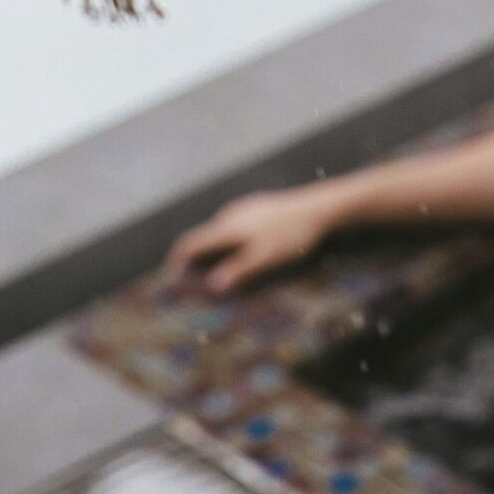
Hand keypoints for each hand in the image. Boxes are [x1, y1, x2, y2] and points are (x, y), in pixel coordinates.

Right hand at [167, 184, 346, 292]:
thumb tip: (210, 286)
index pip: (189, 242)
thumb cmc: (292, 235)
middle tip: (198, 283)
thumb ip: (237, 270)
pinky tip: (247, 255)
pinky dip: (231, 244)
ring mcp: (244, 209)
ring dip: (216, 253)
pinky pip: (236, 228)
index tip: (172, 279)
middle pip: (203, 238)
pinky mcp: (258, 208)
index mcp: (226, 228)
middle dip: (196, 260)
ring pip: (220, 233)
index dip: (176, 261)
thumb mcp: (264, 257)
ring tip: (223, 273)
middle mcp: (230, 215)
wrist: (320, 208)